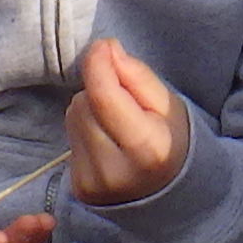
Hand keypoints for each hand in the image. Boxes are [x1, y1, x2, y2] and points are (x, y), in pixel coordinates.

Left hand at [68, 38, 190, 204]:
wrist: (171, 197)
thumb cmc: (173, 142)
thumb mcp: (168, 105)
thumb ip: (137, 76)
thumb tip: (106, 50)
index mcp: (148, 149)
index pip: (105, 98)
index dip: (98, 65)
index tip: (103, 46)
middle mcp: (116, 171)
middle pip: (84, 105)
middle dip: (99, 92)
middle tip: (125, 103)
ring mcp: (94, 184)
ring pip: (73, 119)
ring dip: (89, 111)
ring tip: (116, 125)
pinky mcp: (80, 189)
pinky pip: (70, 140)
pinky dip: (85, 133)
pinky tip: (107, 143)